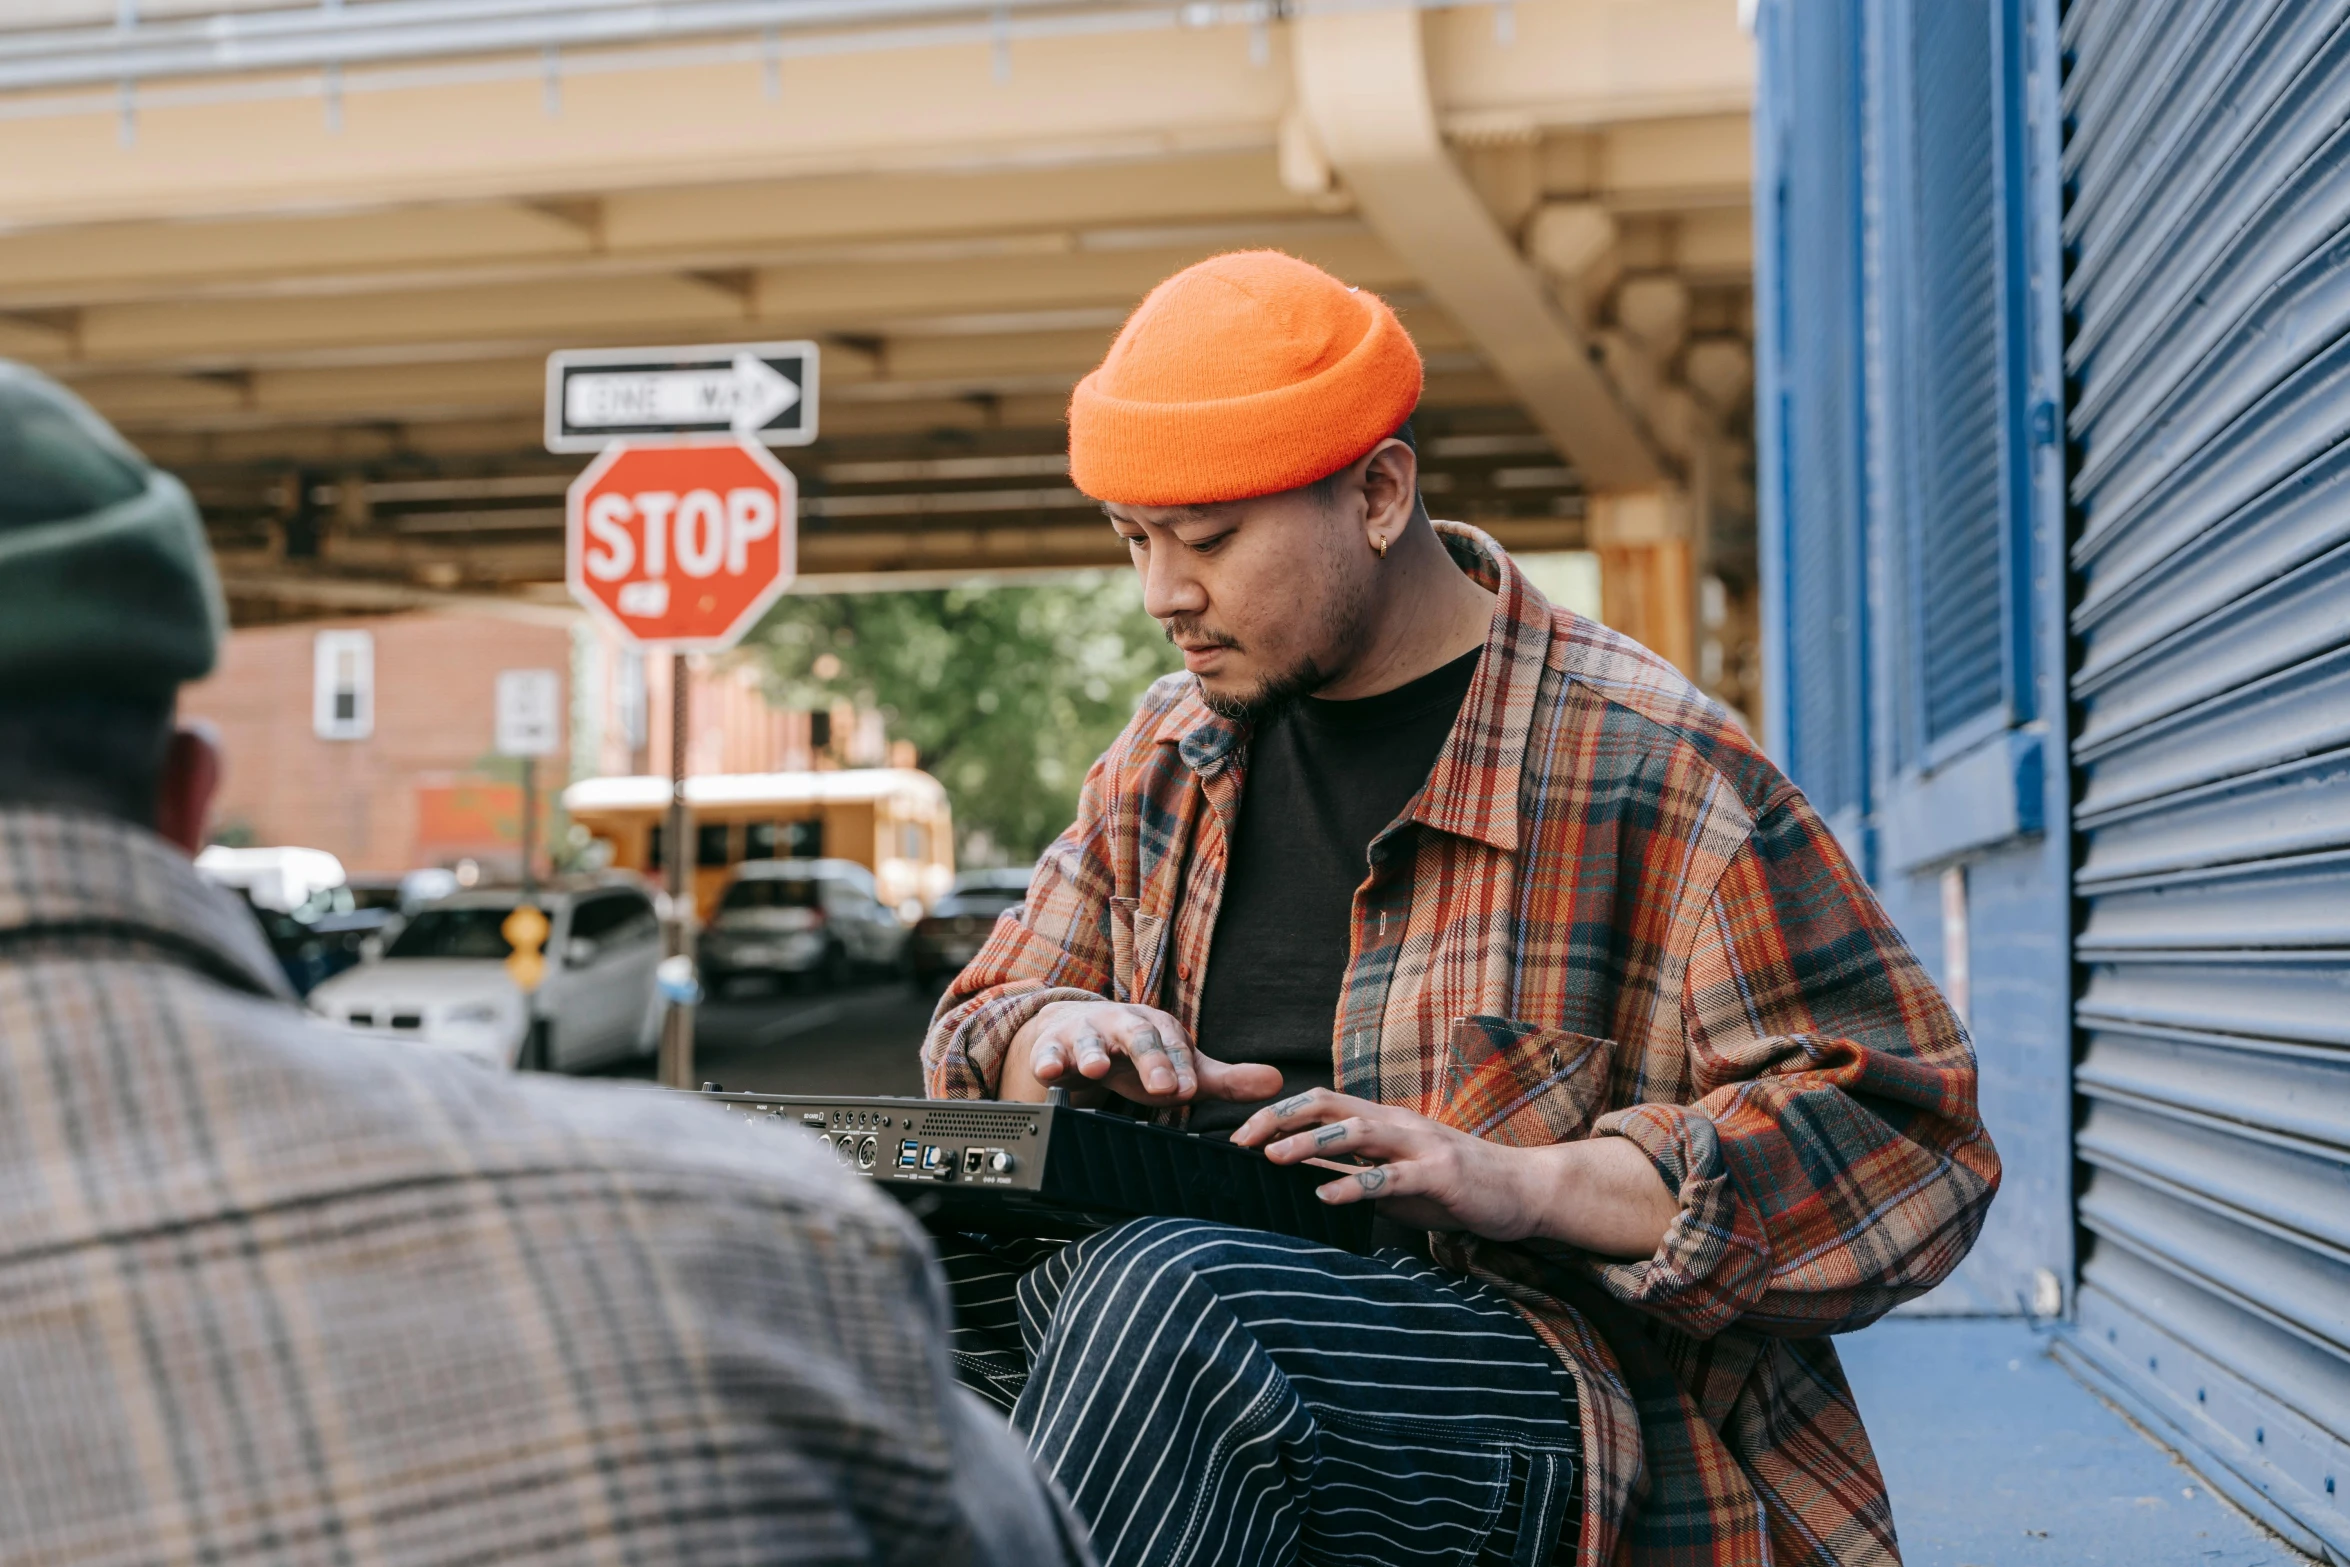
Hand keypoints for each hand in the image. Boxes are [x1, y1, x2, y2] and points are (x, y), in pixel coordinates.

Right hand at [999, 1000, 1282, 1108]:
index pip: (1175, 1045)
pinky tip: (1047, 1072)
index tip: (1189, 1089)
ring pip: (1089, 1041)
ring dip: (1091, 1054)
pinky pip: (1047, 1053)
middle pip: (1138, 1037)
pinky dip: (1046, 1061)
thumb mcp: (1179, 1067)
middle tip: (1164, 1089)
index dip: (1182, 1066)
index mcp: (1157, 1027)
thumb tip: (1279, 1082)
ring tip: (1094, 1069)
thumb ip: (1225, 1079)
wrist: (1076, 1035)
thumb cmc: (1135, 1056)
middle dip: (1150, 1060)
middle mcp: (1122, 1024)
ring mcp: (1085, 1033)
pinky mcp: (1052, 1046)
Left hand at [1234, 1088, 1681, 1258]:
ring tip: (1271, 1158)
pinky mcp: (1438, 1176)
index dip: (1276, 1112)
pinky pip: (1388, 1178)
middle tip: (1239, 1140)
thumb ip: (1351, 1170)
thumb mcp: (1394, 1176)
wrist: (1523, 1190)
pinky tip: (1323, 1195)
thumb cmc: (1453, 1186)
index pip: (1319, 1102)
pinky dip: (1353, 1184)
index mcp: (1381, 1121)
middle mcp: (1396, 1124)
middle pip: (1327, 1105)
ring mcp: (1419, 1146)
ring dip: (1308, 1143)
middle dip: (1279, 1119)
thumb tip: (1298, 1175)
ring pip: (1355, 1133)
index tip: (1237, 1133)